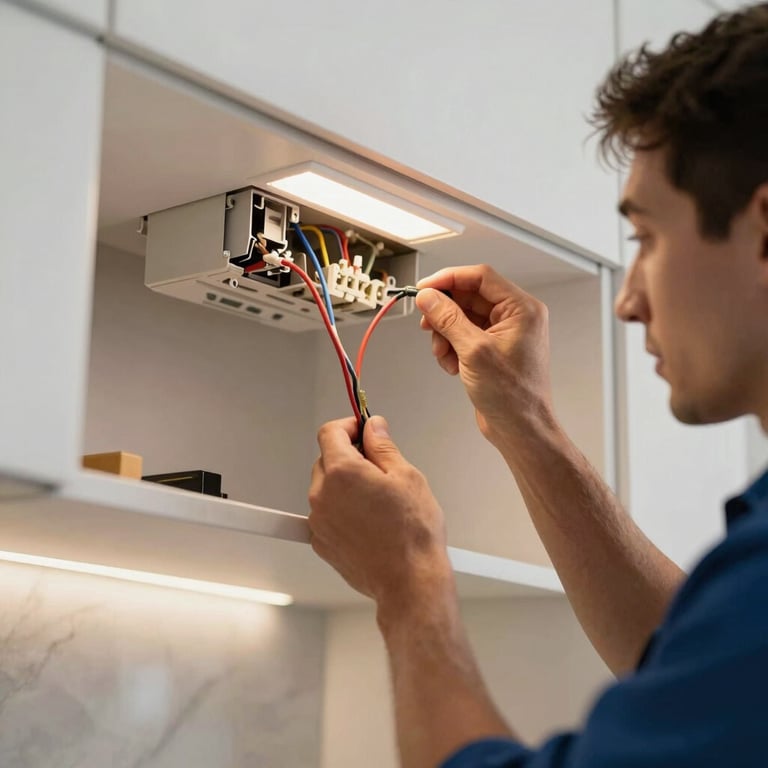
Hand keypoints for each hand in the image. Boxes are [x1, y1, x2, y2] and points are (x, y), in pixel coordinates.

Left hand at [308, 416, 451, 609]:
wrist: (409, 582)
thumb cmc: (412, 534)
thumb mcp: (406, 476)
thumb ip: (383, 446)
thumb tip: (373, 428)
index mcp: (342, 472)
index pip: (329, 432)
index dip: (348, 426)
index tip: (362, 430)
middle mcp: (322, 495)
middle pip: (326, 459)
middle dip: (349, 456)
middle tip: (379, 466)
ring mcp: (318, 521)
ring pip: (326, 488)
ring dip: (345, 484)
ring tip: (377, 499)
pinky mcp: (321, 543)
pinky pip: (326, 514)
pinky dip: (342, 510)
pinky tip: (369, 520)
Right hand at [416, 265, 553, 442]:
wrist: (520, 429)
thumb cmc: (513, 396)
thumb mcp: (474, 351)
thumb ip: (448, 319)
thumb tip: (428, 297)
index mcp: (521, 309)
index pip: (479, 277)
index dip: (448, 279)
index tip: (424, 288)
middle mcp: (515, 317)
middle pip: (468, 297)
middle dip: (444, 312)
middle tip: (426, 323)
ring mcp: (503, 333)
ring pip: (461, 317)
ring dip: (445, 333)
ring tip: (444, 354)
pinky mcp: (491, 349)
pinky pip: (463, 335)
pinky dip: (451, 347)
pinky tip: (452, 365)